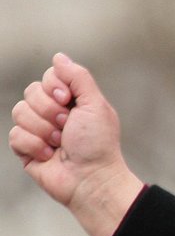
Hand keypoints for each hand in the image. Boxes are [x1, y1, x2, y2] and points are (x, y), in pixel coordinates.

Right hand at [9, 53, 144, 235]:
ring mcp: (37, 130)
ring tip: (60, 143)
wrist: (91, 178)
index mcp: (70, 100)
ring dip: (43, 129)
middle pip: (31, 92)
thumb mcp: (96, 105)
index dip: (55, 87)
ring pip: (19, 111)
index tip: (69, 100)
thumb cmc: (98, 144)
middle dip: (50, 110)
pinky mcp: (26, 148)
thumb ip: (78, 78)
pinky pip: (15, 135)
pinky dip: (34, 145)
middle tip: (67, 127)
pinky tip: (49, 155)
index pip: (48, 76)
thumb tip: (59, 57)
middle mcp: (52, 112)